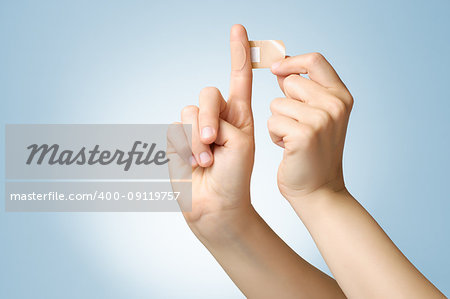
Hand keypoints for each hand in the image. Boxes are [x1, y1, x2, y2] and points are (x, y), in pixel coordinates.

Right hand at [169, 25, 253, 239]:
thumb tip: (197, 119)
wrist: (217, 204)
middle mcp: (217, 117)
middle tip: (213, 141)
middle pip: (207, 94)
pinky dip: (184, 148)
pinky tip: (192, 164)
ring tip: (206, 161)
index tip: (238, 28)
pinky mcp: (178, 139)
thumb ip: (222, 121)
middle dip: (208, 117)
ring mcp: (196, 128)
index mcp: (239, 115)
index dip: (238, 54)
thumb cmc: (235, 176)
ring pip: (188, 112)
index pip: (239, 78)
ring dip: (197, 138)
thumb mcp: (241, 144)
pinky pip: (175, 130)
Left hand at [268, 53, 353, 200]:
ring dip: (278, 121)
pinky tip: (288, 148)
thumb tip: (281, 68)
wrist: (319, 190)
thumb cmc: (313, 153)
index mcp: (341, 96)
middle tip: (296, 125)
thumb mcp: (317, 116)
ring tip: (293, 139)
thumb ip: (303, 91)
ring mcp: (322, 119)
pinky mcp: (304, 135)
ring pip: (276, 103)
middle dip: (283, 102)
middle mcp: (335, 105)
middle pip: (290, 82)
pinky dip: (274, 135)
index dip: (292, 61)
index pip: (315, 60)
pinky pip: (272, 121)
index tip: (275, 68)